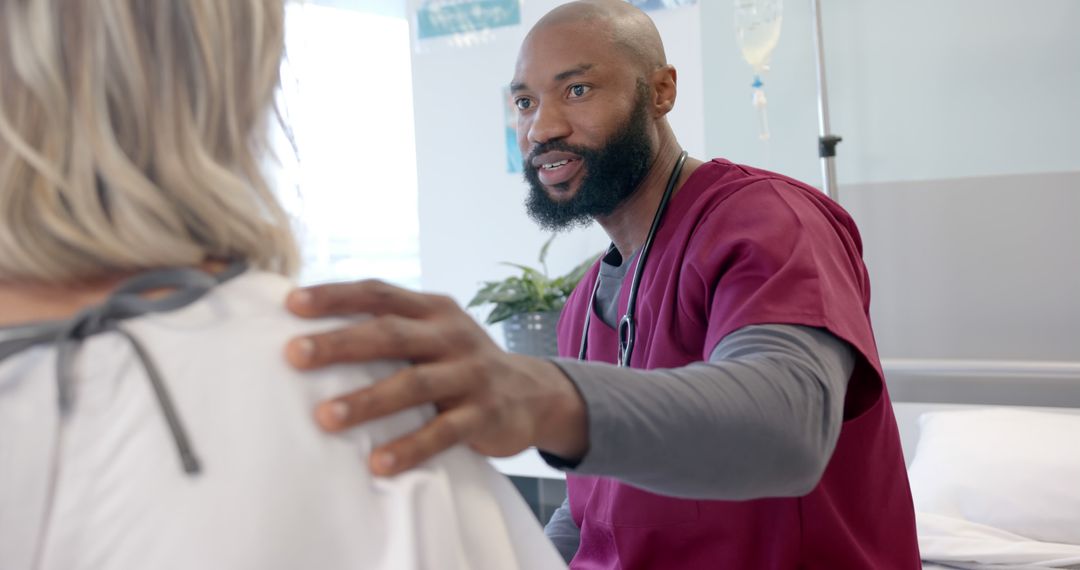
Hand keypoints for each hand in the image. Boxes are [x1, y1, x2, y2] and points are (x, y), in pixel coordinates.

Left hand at [284, 280, 587, 476]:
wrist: (536, 394)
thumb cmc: (462, 364)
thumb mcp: (435, 334)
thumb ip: (391, 329)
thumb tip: (314, 333)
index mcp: (433, 310)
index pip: (379, 294)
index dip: (337, 296)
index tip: (292, 304)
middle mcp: (451, 336)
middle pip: (391, 335)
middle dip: (340, 343)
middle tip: (295, 355)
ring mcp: (471, 374)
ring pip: (414, 384)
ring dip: (368, 400)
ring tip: (325, 417)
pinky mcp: (485, 415)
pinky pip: (444, 432)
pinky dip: (411, 447)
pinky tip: (379, 463)